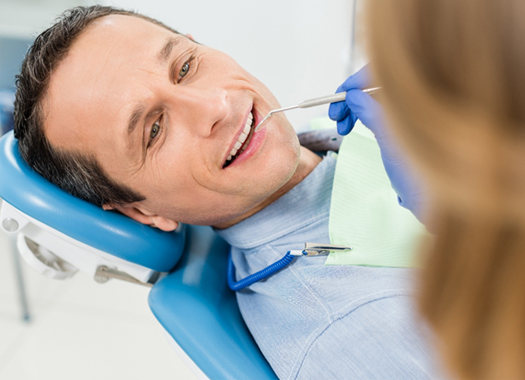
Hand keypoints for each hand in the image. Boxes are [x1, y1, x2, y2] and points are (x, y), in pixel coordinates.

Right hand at [329, 66, 426, 221]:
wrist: (433, 202)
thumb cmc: (419, 174)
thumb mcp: (389, 141)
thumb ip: (371, 113)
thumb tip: (353, 94)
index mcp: (416, 98)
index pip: (383, 74)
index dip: (356, 82)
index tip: (337, 98)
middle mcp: (414, 102)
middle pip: (377, 85)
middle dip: (352, 98)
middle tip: (334, 118)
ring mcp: (410, 114)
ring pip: (375, 99)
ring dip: (354, 109)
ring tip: (342, 128)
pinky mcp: (404, 127)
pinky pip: (379, 111)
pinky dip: (362, 116)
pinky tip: (353, 127)